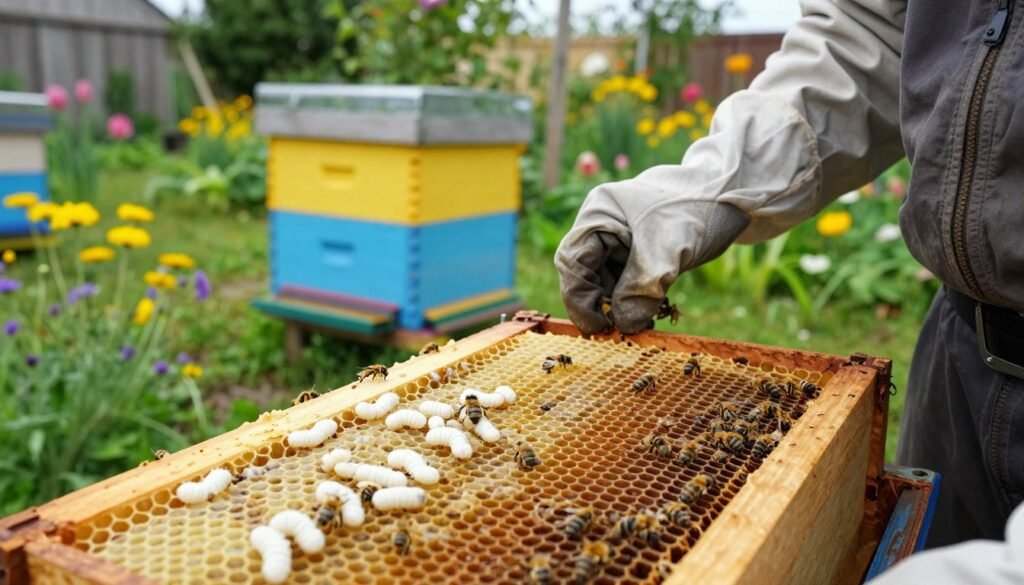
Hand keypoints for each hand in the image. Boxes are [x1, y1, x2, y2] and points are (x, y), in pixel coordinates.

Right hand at [554, 171, 748, 334]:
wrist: (738, 195)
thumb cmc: (698, 210)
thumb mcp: (668, 251)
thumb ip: (641, 289)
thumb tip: (623, 327)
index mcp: (599, 213)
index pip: (573, 261)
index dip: (580, 298)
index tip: (599, 327)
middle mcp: (604, 224)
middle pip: (586, 273)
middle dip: (601, 304)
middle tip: (619, 332)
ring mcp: (621, 238)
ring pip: (607, 280)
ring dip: (620, 306)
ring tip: (642, 323)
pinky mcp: (640, 251)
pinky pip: (628, 281)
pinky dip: (636, 299)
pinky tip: (651, 312)